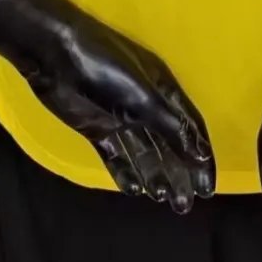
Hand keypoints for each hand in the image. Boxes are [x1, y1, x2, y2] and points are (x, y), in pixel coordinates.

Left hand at [0, 0, 215, 212]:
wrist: (53, 54)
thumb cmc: (103, 68)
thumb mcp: (142, 95)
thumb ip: (171, 127)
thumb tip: (201, 155)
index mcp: (163, 90)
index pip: (190, 129)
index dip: (201, 158)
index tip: (208, 189)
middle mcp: (146, 105)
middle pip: (169, 145)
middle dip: (179, 174)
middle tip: (185, 207)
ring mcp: (121, 118)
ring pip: (145, 152)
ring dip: (155, 176)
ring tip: (164, 201)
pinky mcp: (97, 127)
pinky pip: (116, 155)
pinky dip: (125, 172)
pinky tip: (134, 190)